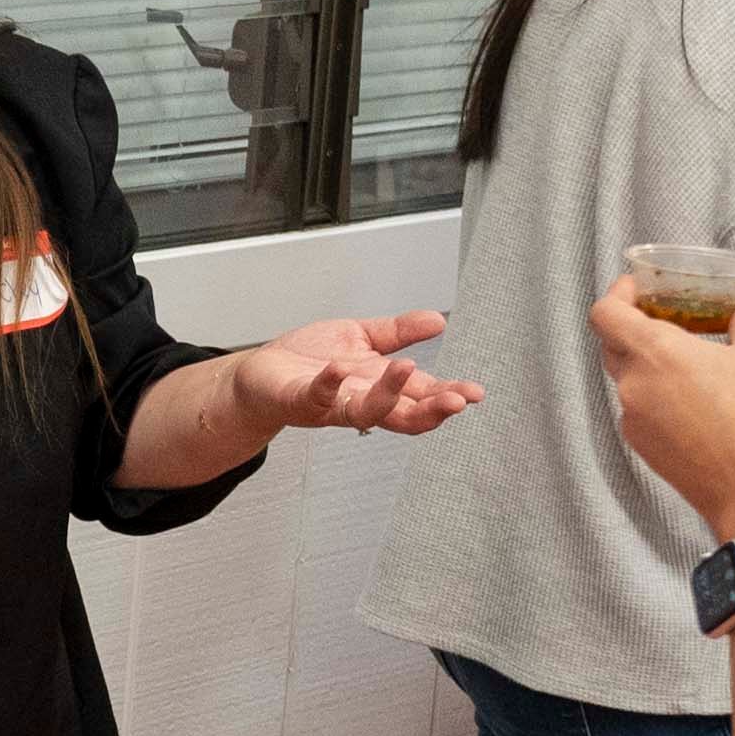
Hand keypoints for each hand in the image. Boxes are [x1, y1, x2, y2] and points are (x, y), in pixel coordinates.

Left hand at [223, 310, 482, 436]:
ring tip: (407, 369)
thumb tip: (437, 320)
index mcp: (380, 386)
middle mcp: (360, 401)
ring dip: (388, 395)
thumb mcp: (361, 338)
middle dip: (431, 410)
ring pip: (365, 411)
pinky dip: (328, 384)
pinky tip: (339, 369)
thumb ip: (398, 332)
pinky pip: (316, 396)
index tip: (474, 394)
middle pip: (403, 415)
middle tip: (456, 401)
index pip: (421, 397)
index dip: (448, 397)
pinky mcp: (299, 399)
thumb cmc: (309, 361)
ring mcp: (330, 404)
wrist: (259, 375)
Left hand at [588, 279, 734, 536]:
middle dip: (636, 328)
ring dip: (651, 366)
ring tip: (694, 363)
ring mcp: (634, 423)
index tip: (642, 289)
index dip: (618, 295)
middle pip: (613, 345)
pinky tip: (698, 402)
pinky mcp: (645, 451)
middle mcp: (632, 387)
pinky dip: (659, 397)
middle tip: (674, 320)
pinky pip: (641, 412)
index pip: (605, 313)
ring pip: (629, 381)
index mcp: (654, 354)